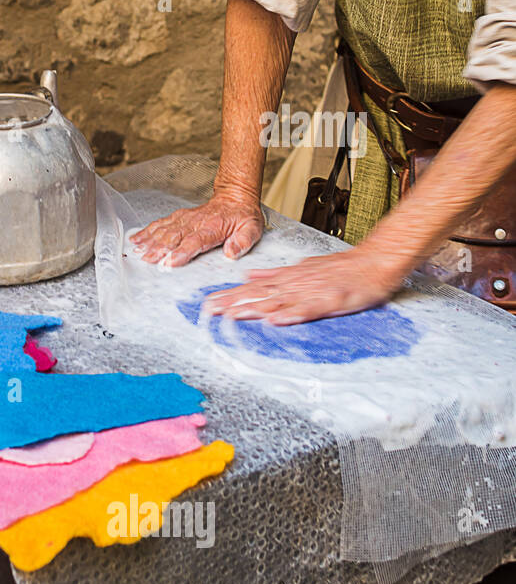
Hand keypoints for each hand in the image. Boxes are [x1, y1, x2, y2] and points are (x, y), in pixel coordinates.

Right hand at [130, 192, 264, 266]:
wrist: (234, 197)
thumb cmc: (242, 216)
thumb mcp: (252, 229)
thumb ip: (242, 241)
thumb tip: (231, 253)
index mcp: (212, 229)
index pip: (194, 242)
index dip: (181, 252)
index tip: (169, 262)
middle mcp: (195, 223)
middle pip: (173, 237)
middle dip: (159, 249)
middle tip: (147, 260)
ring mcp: (185, 219)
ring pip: (164, 230)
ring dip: (150, 241)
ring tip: (138, 251)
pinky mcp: (178, 217)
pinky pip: (160, 223)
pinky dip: (147, 231)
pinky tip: (137, 239)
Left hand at [205, 248, 404, 324]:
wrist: (375, 261)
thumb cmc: (341, 267)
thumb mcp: (302, 267)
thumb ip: (275, 273)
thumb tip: (249, 274)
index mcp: (288, 278)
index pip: (253, 287)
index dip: (230, 295)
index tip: (208, 303)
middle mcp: (294, 284)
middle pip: (258, 294)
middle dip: (233, 303)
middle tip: (209, 311)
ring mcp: (311, 292)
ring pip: (277, 301)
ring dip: (254, 309)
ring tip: (232, 316)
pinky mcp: (329, 301)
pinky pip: (307, 310)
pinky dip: (290, 315)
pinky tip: (274, 322)